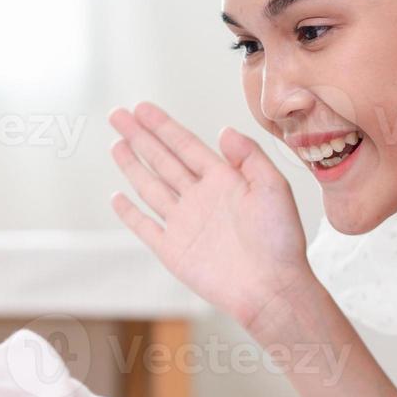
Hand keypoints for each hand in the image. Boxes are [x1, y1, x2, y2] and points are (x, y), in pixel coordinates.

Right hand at [108, 102, 313, 330]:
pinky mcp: (173, 250)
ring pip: (150, 188)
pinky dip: (130, 213)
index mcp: (223, 180)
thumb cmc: (280, 240)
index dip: (163, 126)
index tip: (141, 108)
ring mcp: (184, 223)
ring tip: (116, 144)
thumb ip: (249, 156)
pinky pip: (145, 227)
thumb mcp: (273, 187)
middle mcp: (200, 198)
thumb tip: (224, 130)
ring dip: (132, 166)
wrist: (271, 288)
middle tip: (117, 114)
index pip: (185, 145)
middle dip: (140, 136)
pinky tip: (118, 197)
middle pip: (162, 160)